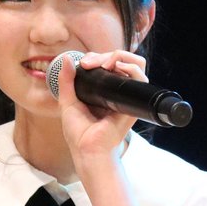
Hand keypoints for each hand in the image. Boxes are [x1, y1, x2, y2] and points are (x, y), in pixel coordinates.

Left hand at [56, 49, 147, 169]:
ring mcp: (126, 96)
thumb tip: (66, 59)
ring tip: (104, 63)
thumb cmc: (79, 133)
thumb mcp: (67, 102)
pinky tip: (116, 67)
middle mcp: (117, 92)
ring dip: (119, 57)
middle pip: (122, 61)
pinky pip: (140, 78)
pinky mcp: (133, 102)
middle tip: (91, 62)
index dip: (97, 58)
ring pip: (134, 64)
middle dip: (106, 55)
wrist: (87, 149)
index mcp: (104, 91)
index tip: (83, 63)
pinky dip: (130, 67)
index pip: (108, 65)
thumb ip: (66, 81)